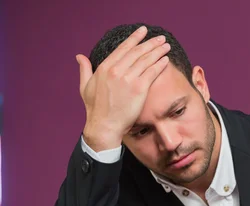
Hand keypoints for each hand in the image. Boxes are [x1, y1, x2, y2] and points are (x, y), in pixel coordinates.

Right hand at [77, 26, 170, 151]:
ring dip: (158, 51)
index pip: (123, 48)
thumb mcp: (85, 86)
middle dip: (150, 43)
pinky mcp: (139, 89)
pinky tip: (165, 60)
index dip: (135, 38)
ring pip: (146, 60)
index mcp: (104, 67)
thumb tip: (79, 56)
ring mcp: (128, 79)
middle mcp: (116, 70)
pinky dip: (159, 65)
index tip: (143, 31)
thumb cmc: (95, 109)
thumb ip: (85, 69)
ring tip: (166, 46)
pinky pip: (151, 73)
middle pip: (137, 52)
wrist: (104, 125)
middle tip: (160, 38)